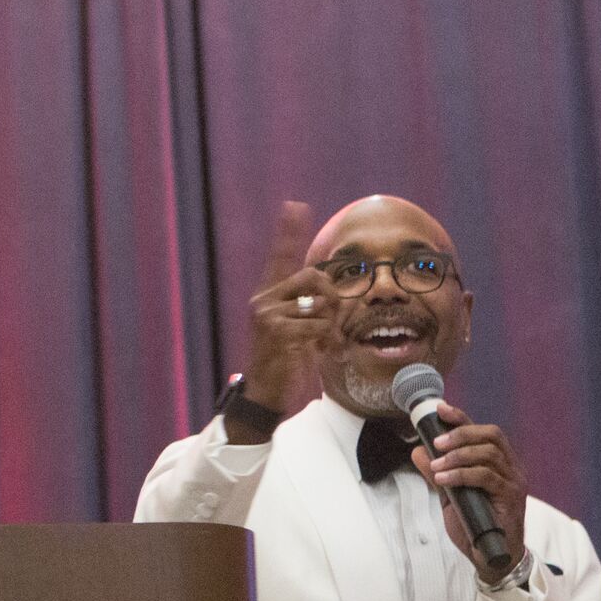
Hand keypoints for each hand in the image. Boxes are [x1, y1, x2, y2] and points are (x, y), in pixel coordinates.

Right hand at [238, 201, 336, 437]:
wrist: (264, 394)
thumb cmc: (284, 363)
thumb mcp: (299, 331)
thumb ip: (313, 310)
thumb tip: (338, 297)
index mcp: (268, 297)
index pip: (280, 258)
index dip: (288, 232)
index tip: (295, 206)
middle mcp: (263, 301)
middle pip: (312, 276)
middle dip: (332, 296)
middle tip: (336, 319)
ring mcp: (267, 315)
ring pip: (318, 304)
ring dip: (332, 326)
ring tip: (327, 344)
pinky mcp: (276, 332)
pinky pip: (317, 325)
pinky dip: (327, 340)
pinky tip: (322, 352)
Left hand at [410, 401, 527, 582]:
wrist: (490, 556)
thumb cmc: (474, 525)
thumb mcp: (449, 497)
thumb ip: (437, 474)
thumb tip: (418, 451)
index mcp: (497, 463)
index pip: (483, 432)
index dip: (462, 418)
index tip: (440, 409)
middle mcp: (510, 467)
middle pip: (491, 435)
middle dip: (461, 433)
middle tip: (436, 442)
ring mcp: (514, 481)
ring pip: (489, 453)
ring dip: (458, 455)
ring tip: (437, 465)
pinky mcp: (512, 497)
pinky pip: (487, 477)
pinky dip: (462, 474)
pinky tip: (443, 478)